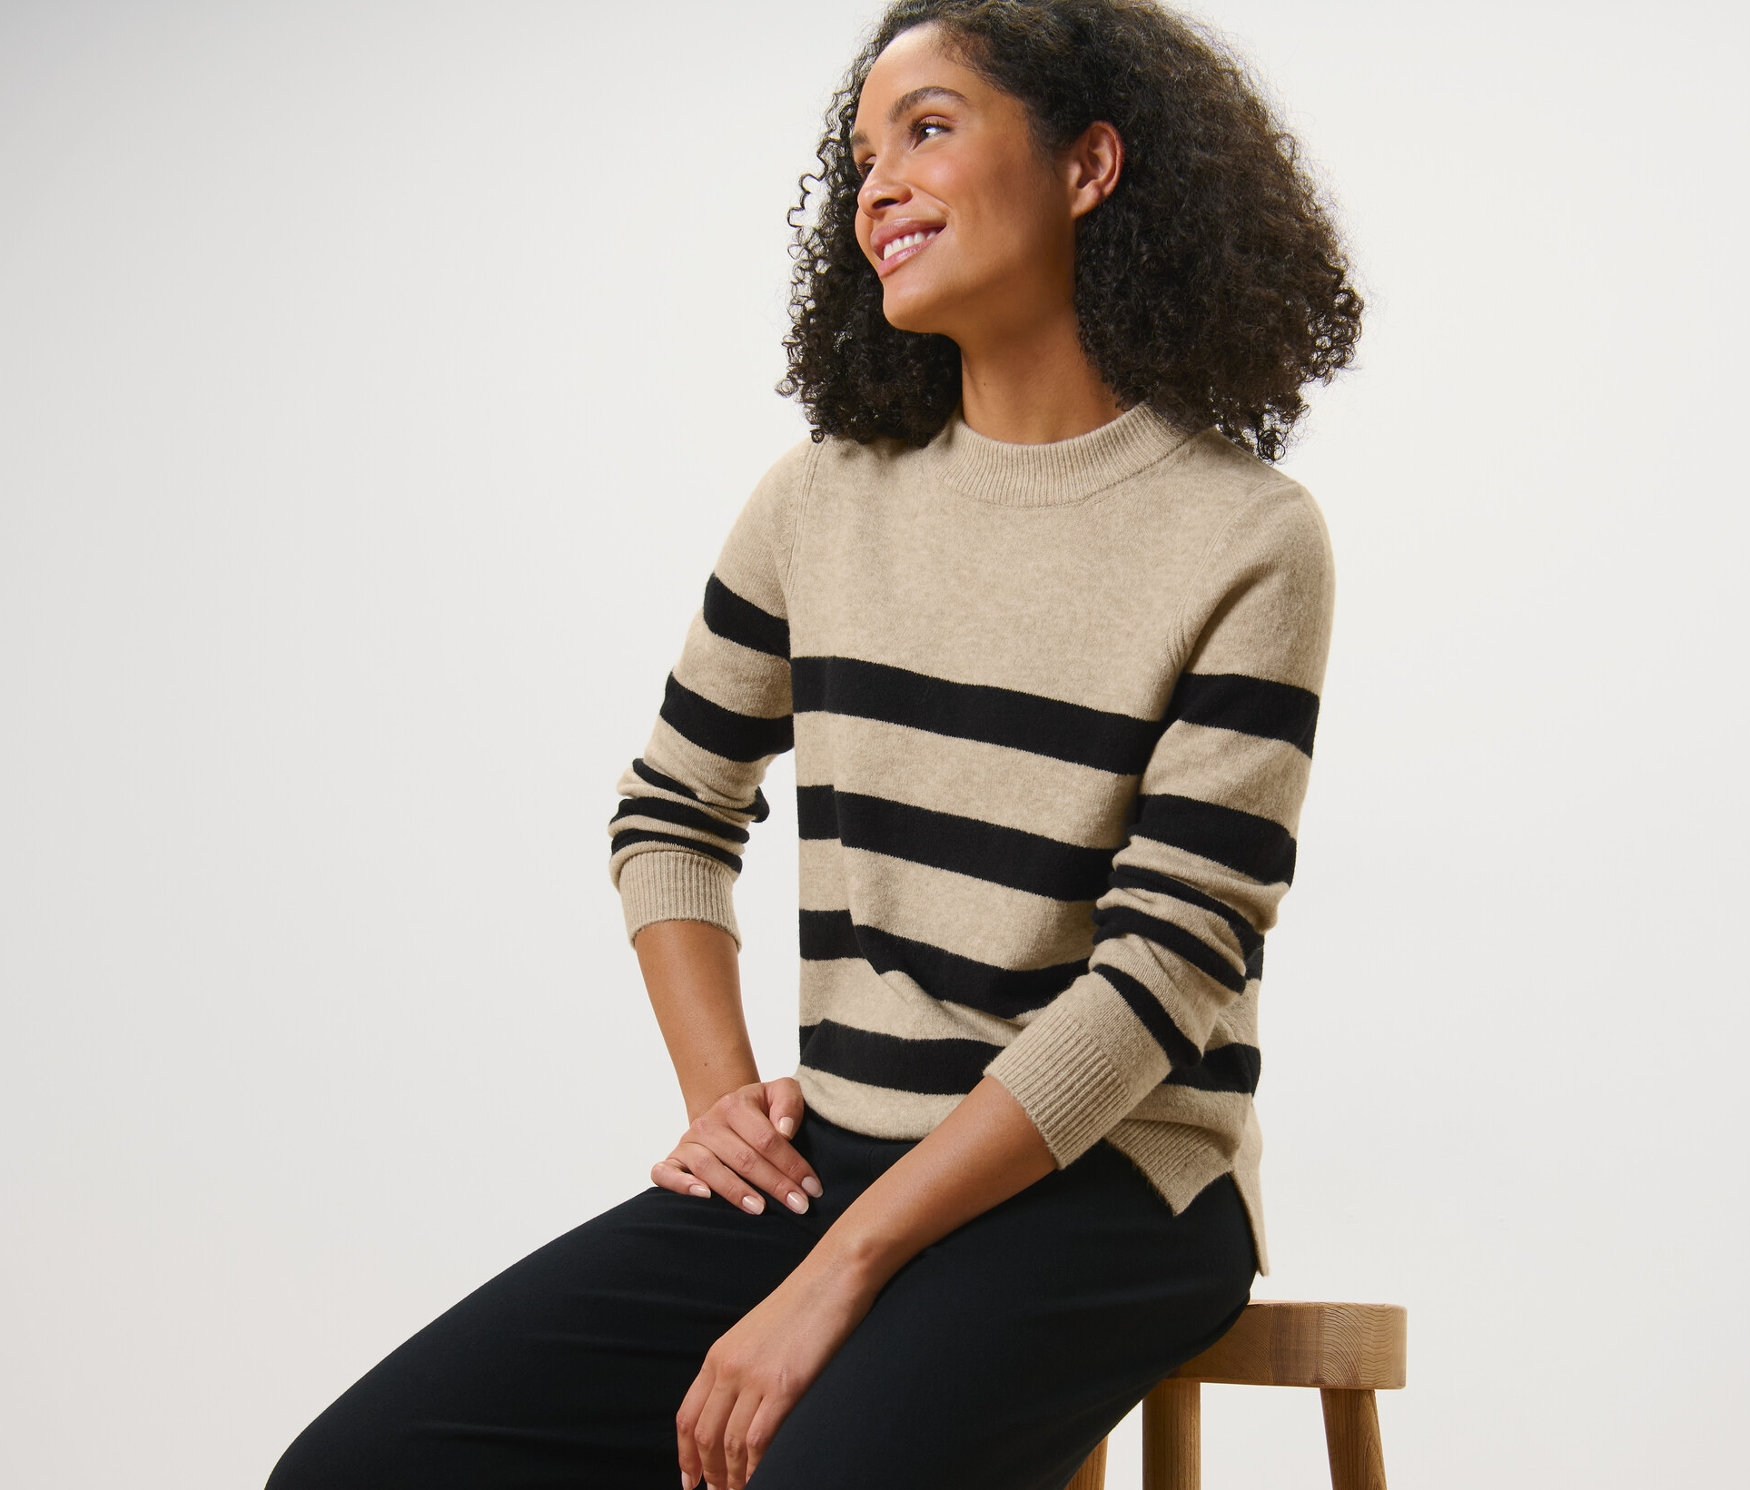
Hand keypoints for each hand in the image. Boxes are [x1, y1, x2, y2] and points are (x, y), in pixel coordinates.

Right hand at [652, 1076, 823, 1216]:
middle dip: (775, 1184)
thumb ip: (789, 1102)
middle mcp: (709, 1122)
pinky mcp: (673, 1159)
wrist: (727, 1113)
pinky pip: (665, 1172)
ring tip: (760, 1208)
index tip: (813, 1188)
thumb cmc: (760, 1109)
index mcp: (736, 1104)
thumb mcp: (780, 1092)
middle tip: (798, 1206)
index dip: (792, 1165)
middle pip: (744, 1157)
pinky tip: (703, 1196)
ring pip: (709, 1167)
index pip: (767, 1139)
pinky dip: (681, 1185)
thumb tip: (784, 1129)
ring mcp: (689, 1141)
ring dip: (735, 1190)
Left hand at [676, 1249, 877, 1489]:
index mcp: (718, 1355)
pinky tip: (762, 1479)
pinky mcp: (785, 1385)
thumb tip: (735, 1409)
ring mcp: (755, 1377)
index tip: (690, 1480)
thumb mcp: (756, 1334)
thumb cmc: (803, 1305)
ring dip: (732, 1478)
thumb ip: (740, 1367)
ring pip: (729, 1445)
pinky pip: (758, 1440)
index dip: (685, 1455)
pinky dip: (756, 1468)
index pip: (687, 1416)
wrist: (833, 1276)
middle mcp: (728, 1367)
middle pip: (705, 1436)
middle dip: (710, 1475)